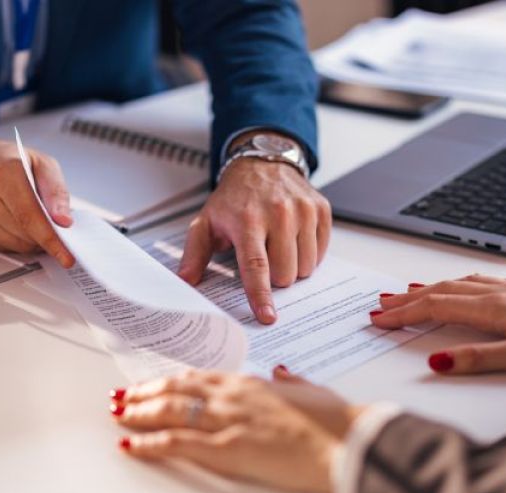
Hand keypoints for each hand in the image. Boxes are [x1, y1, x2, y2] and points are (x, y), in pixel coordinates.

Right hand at [0, 130, 74, 266]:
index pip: (30, 216)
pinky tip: (21, 225)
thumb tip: (64, 220)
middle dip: (48, 238)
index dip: (51, 239)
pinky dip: (22, 242)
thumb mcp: (42, 164)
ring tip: (38, 221)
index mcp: (3, 174)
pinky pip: (8, 248)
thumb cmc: (9, 163)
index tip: (67, 255)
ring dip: (35, 241)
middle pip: (26, 234)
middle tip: (61, 231)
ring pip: (18, 245)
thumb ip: (57, 191)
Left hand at [112, 367, 360, 492]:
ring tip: (118, 415)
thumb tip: (282, 373)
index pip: (198, 378)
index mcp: (251, 384)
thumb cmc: (335, 422)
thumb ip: (291, 382)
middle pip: (176, 391)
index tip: (153, 384)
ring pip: (170, 412)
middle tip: (122, 397)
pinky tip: (131, 444)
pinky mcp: (227, 448)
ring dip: (139, 413)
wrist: (346, 443)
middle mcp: (233, 397)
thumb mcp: (312, 391)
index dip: (170, 381)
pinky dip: (150, 443)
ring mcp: (227, 421)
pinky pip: (178, 444)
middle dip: (144, 394)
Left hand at [177, 134, 331, 324]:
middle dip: (275, 278)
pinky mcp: (320, 209)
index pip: (256, 266)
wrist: (262, 164)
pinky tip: (294, 238)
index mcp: (247, 220)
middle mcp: (279, 214)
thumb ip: (194, 254)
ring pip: (306, 267)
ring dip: (292, 267)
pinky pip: (321, 252)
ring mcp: (303, 210)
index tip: (267, 316)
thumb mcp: (207, 222)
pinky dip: (307, 253)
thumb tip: (184, 281)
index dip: (261, 295)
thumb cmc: (234, 198)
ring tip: (278, 247)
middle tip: (264, 259)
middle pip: (285, 273)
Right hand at [371, 274, 505, 374]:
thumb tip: (436, 362)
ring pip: (459, 283)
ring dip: (429, 288)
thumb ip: (479, 360)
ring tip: (405, 293)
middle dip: (407, 299)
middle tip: (379, 306)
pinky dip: (457, 285)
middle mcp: (500, 292)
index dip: (405, 313)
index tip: (379, 319)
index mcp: (494, 307)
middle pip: (442, 291)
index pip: (437, 307)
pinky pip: (479, 281)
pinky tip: (458, 286)